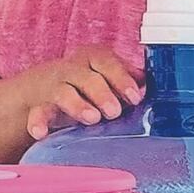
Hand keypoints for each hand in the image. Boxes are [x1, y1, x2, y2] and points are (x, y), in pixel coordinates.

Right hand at [17, 46, 143, 139]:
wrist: (44, 87)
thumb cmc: (88, 82)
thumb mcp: (109, 77)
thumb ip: (129, 79)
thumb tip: (156, 84)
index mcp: (94, 58)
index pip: (108, 63)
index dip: (121, 78)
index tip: (134, 97)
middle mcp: (73, 69)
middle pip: (86, 77)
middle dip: (102, 94)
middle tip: (114, 112)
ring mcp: (54, 86)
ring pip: (63, 93)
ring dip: (78, 105)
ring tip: (92, 119)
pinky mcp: (39, 106)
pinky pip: (37, 113)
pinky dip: (37, 122)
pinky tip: (41, 134)